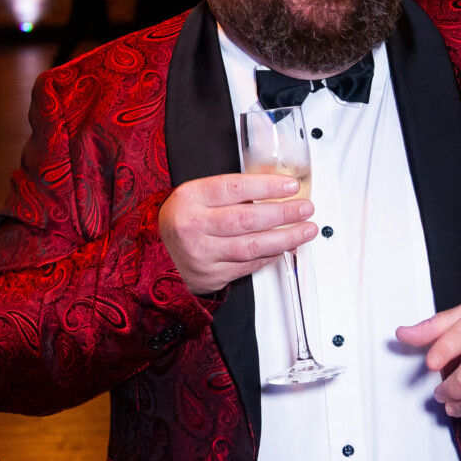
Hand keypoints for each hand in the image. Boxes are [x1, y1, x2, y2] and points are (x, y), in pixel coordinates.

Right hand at [159, 173, 315, 295]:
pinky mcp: (212, 275)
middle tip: (305, 208)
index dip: (267, 186)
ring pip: (252, 246)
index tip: (291, 186)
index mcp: (191, 198)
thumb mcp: (196, 195)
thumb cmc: (181, 221)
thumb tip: (275, 186)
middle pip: (248, 219)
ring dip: (286, 238)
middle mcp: (195, 226)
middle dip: (284, 213)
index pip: (235, 187)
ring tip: (306, 230)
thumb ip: (231, 191)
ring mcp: (203, 253)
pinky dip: (270, 255)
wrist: (154, 257)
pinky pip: (249, 265)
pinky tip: (285, 246)